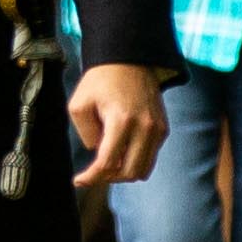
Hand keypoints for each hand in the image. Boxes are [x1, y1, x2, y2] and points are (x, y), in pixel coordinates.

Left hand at [68, 59, 166, 188]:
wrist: (129, 60)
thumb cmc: (100, 81)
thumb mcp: (79, 104)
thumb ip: (86, 134)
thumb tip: (98, 153)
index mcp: (121, 120)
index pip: (108, 162)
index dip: (91, 177)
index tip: (78, 180)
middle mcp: (144, 127)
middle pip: (128, 173)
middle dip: (108, 177)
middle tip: (93, 171)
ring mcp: (157, 129)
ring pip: (142, 170)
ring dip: (123, 172)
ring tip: (107, 162)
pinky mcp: (163, 128)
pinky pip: (150, 157)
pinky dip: (135, 161)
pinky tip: (120, 150)